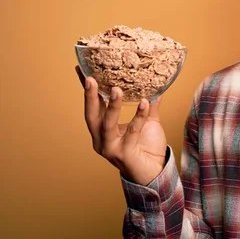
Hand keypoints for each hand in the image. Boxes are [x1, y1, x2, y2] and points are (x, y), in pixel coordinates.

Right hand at [76, 66, 166, 185]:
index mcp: (102, 130)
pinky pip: (131, 132)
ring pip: (107, 125)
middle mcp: (101, 140)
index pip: (93, 107)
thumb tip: (156, 85)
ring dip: (111, 107)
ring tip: (116, 90)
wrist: (155, 171)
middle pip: (91, 116)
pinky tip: (145, 103)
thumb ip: (149, 105)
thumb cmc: (147, 148)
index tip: (81, 70)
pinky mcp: (123, 154)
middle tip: (91, 78)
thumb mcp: (147, 122)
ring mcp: (110, 148)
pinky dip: (138, 117)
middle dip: (90, 97)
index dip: (87, 90)